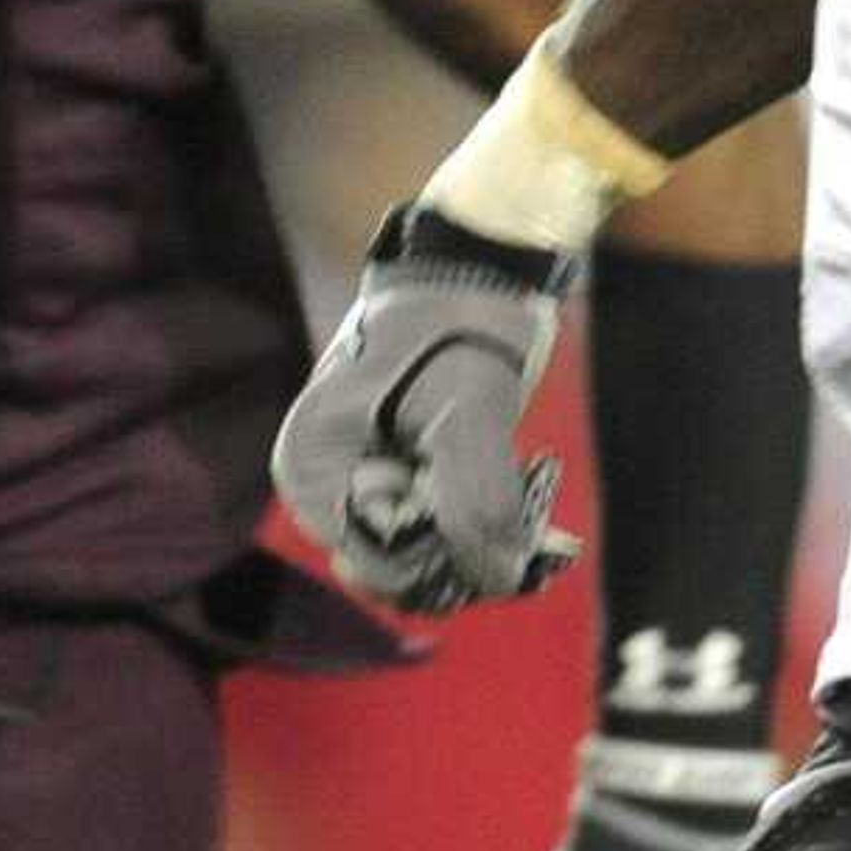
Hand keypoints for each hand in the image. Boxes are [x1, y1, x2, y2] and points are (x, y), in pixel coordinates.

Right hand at [271, 204, 579, 612]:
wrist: (481, 270)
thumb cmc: (460, 324)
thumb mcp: (469, 410)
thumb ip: (478, 500)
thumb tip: (499, 579)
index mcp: (313, 469)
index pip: (375, 564)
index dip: (441, 554)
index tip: (491, 506)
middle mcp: (331, 489)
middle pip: (401, 575)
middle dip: (469, 553)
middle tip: (528, 514)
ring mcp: (370, 489)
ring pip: (432, 565)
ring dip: (490, 546)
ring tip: (536, 504)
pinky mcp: (411, 486)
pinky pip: (449, 542)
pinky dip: (495, 535)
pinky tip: (537, 512)